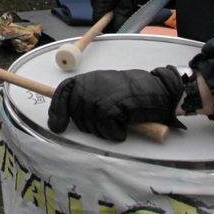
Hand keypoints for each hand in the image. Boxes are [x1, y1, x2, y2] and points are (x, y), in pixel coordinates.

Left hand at [47, 66, 186, 140]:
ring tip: (118, 125)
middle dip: (88, 125)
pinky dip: (114, 134)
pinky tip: (123, 130)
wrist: (157, 89)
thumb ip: (87, 97)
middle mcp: (90, 85)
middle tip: (107, 125)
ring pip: (90, 123)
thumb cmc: (133, 92)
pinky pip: (105, 127)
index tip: (56, 127)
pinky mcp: (111, 105)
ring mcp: (99, 94)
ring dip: (103, 131)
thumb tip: (64, 117)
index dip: (57, 111)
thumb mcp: (105, 89)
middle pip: (76, 113)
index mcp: (87, 79)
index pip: (62, 92)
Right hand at [89, 0, 154, 25]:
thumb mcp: (128, 0)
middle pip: (100, 18)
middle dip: (114, 20)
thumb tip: (118, 31)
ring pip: (105, 11)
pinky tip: (126, 2)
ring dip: (116, 13)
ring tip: (130, 8)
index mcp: (98, 0)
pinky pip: (107, 4)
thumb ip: (121, 16)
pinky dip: (116, 6)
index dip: (108, 29)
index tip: (120, 30)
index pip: (97, 23)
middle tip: (128, 17)